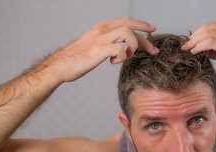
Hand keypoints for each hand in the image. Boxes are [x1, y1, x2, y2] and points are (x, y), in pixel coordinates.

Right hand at [43, 17, 158, 82]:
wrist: (61, 66)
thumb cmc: (77, 59)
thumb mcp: (95, 47)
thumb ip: (108, 45)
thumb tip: (121, 50)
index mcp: (102, 28)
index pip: (127, 22)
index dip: (141, 25)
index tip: (152, 30)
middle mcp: (102, 29)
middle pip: (130, 27)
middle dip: (145, 39)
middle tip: (154, 51)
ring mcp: (100, 39)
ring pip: (127, 33)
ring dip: (133, 46)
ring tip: (128, 57)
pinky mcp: (98, 50)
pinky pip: (119, 49)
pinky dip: (122, 56)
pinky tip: (114, 62)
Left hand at [181, 18, 215, 80]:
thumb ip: (215, 50)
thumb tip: (200, 51)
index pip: (209, 26)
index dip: (197, 34)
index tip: (189, 43)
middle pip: (206, 28)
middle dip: (193, 37)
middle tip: (185, 46)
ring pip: (206, 33)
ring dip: (194, 42)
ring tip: (187, 50)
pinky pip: (209, 42)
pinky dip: (199, 46)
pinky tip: (195, 52)